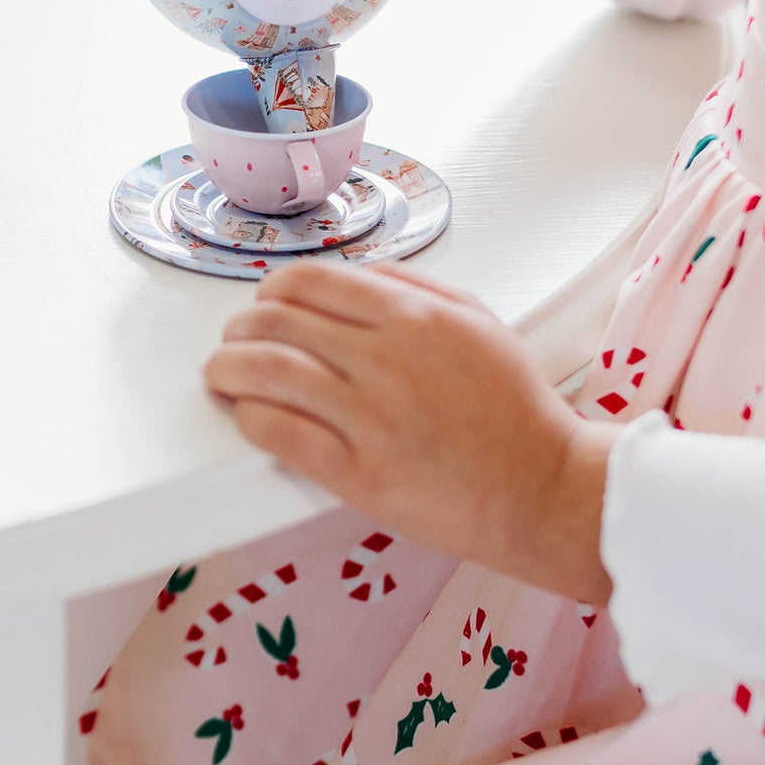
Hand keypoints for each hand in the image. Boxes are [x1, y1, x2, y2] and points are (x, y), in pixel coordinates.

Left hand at [204, 261, 617, 604]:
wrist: (544, 490)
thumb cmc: (517, 411)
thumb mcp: (479, 322)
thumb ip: (416, 287)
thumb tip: (358, 275)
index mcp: (412, 316)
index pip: (310, 282)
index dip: (271, 289)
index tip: (263, 303)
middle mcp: (386, 358)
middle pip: (277, 322)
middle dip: (241, 327)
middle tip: (233, 340)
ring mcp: (370, 417)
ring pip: (268, 372)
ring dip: (229, 367)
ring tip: (220, 374)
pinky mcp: (360, 474)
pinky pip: (280, 433)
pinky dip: (251, 417)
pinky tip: (248, 415)